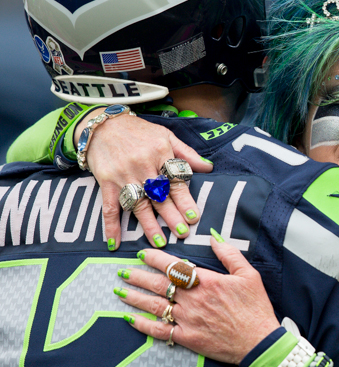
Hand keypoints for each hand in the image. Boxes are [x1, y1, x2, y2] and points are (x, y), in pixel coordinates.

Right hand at [78, 113, 212, 248]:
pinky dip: (111, 225)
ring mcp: (123, 176)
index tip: (194, 217)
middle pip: (159, 196)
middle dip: (172, 216)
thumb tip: (208, 167)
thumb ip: (187, 153)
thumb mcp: (166, 136)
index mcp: (160, 154)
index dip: (185, 200)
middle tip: (183, 234)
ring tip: (160, 242)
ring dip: (149, 225)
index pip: (176, 181)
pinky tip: (115, 242)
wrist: (102, 124)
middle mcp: (142, 166)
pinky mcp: (106, 182)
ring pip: (138, 204)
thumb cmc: (139, 131)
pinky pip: (109, 206)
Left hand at [113, 231, 280, 363]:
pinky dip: (142, 325)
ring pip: (154, 306)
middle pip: (158, 285)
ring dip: (134, 298)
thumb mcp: (249, 275)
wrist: (259, 342)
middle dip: (137, 276)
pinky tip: (129, 318)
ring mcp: (188, 320)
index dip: (155, 259)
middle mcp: (193, 300)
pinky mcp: (187, 338)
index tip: (143, 254)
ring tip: (119, 291)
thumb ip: (229, 254)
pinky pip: (158, 331)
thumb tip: (213, 237)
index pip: (174, 266)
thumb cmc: (256, 308)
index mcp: (207, 282)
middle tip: (122, 271)